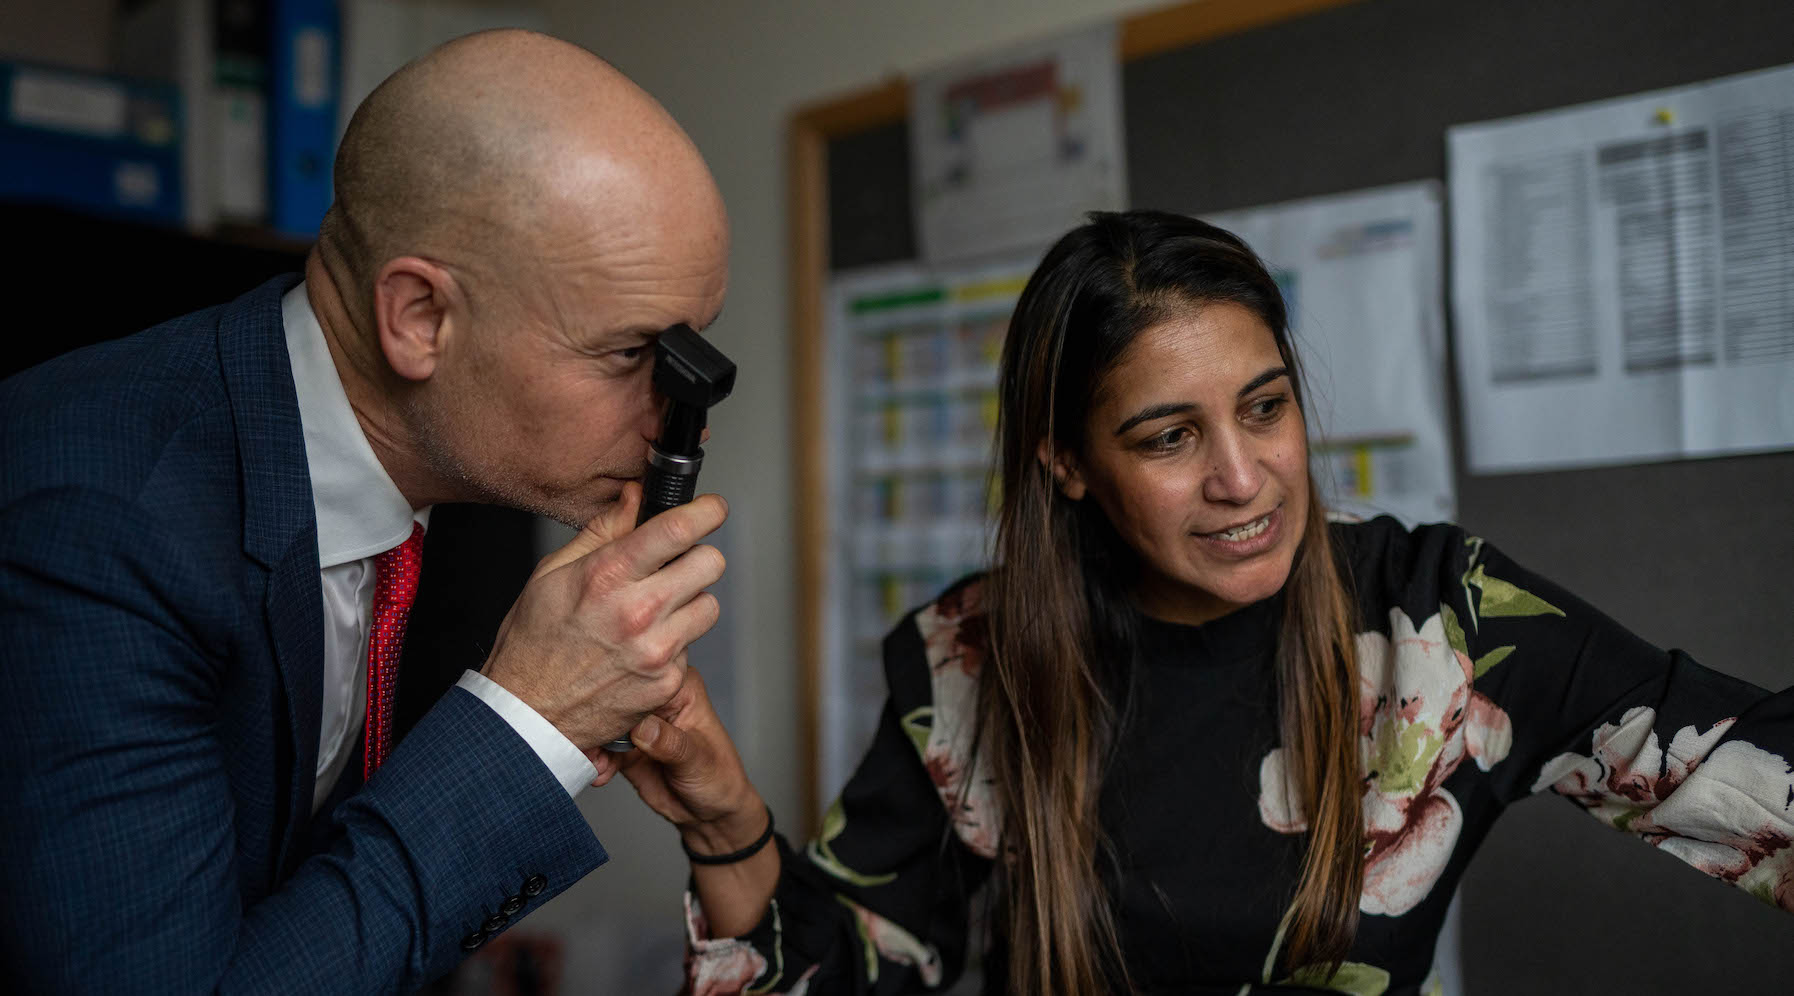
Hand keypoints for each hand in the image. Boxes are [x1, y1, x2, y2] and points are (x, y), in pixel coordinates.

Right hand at [481, 483, 727, 750]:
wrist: (529, 713)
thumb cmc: (534, 643)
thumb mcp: (553, 573)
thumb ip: (603, 530)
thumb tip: (635, 496)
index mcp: (607, 577)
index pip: (678, 529)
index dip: (706, 511)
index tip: (713, 508)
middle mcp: (638, 613)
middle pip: (710, 563)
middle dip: (698, 557)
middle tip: (679, 564)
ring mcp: (657, 651)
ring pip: (709, 605)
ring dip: (690, 602)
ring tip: (657, 611)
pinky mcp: (667, 682)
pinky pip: (692, 646)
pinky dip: (675, 643)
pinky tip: (643, 647)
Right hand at [604, 667, 766, 855]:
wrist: (709, 812)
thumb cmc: (718, 777)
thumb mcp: (699, 760)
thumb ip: (670, 743)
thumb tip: (642, 728)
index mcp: (679, 689)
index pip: (646, 677)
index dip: (622, 688)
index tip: (603, 707)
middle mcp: (655, 701)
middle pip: (617, 697)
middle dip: (601, 719)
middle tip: (591, 742)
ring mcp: (638, 725)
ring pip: (604, 723)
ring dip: (594, 743)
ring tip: (597, 764)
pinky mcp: (624, 748)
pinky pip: (600, 748)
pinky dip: (595, 760)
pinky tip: (600, 774)